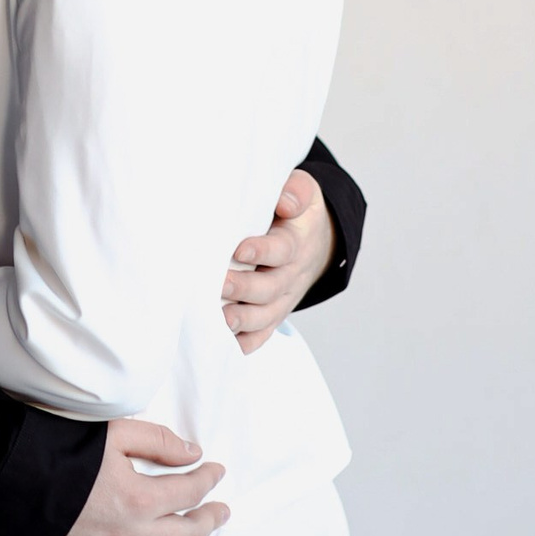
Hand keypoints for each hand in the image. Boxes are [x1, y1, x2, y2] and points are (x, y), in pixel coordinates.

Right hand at [45, 419, 229, 535]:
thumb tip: (193, 453)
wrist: (4, 478)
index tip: (215, 471)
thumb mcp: (112, 433)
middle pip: (187, 535)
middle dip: (211, 522)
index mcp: (139, 497)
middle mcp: (130, 535)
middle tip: (223, 513)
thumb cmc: (57, 452)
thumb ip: (157, 441)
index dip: (208, 479)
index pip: (190, 491)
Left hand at [223, 168, 334, 353]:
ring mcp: (282, 298)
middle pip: (270, 288)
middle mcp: (291, 275)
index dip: (262, 251)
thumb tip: (285, 202)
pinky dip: (244, 343)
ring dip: (242, 320)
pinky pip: (262, 334)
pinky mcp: (273, 314)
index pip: (282, 249)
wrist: (316, 241)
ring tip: (219, 318)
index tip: (239, 249)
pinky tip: (223, 344)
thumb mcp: (303, 191)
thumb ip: (294, 191)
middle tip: (218, 284)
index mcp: (296, 242)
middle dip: (244, 288)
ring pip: (265, 316)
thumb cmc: (296, 212)